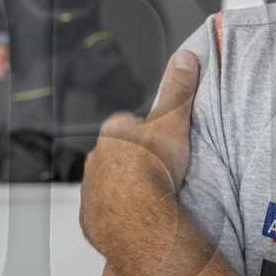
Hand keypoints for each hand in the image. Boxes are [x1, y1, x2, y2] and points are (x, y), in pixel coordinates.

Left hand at [81, 50, 198, 246]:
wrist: (138, 218)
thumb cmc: (151, 169)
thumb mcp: (172, 120)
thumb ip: (178, 89)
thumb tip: (185, 58)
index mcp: (112, 132)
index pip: (126, 123)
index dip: (145, 131)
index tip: (160, 141)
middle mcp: (95, 158)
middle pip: (115, 154)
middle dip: (131, 160)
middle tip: (158, 170)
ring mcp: (90, 189)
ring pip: (107, 183)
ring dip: (123, 187)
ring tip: (150, 196)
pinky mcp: (90, 217)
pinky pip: (102, 212)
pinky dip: (116, 213)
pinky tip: (135, 216)